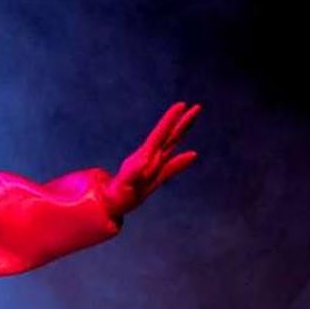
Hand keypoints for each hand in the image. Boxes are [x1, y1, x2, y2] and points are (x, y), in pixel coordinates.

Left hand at [103, 101, 200, 219]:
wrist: (112, 203)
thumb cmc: (116, 193)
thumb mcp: (125, 182)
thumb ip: (135, 172)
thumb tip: (144, 162)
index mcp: (145, 155)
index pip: (159, 134)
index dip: (170, 120)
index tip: (181, 105)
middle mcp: (151, 157)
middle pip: (169, 136)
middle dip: (182, 122)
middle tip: (197, 107)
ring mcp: (154, 165)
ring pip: (172, 145)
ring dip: (183, 132)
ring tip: (193, 119)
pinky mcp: (156, 175)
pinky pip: (172, 166)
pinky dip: (182, 160)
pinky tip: (193, 154)